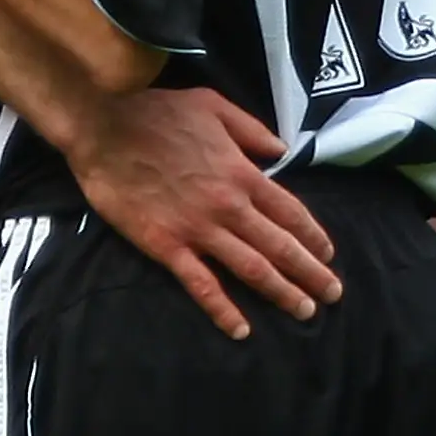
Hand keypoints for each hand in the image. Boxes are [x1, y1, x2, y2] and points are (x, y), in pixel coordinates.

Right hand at [69, 86, 337, 339]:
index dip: (314, 237)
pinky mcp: (167, 246)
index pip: (291, 212)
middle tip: (332, 296)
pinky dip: (223, 310)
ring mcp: (198, 229)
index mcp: (242, 173)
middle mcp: (229, 206)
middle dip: (311, 274)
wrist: (102, 126)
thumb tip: (281, 150)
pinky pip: (201, 284)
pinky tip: (241, 330)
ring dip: (282, 293)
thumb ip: (251, 129)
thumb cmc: (155, 111)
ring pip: (252, 269)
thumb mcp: (212, 105)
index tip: (328, 255)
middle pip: (281, 247)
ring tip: (305, 312)